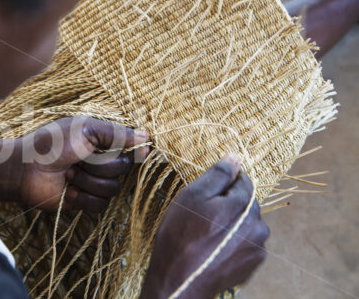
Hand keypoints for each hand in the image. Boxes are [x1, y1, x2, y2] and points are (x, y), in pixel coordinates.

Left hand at [20, 116, 148, 212]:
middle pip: (123, 170)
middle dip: (100, 165)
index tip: (141, 152)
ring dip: (88, 180)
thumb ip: (117, 133)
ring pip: (112, 189)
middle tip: (79, 159)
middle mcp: (100, 162)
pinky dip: (83, 197)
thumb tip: (146, 136)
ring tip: (69, 173)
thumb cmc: (53, 144)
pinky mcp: (84, 201)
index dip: (136, 152)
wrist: (26, 169)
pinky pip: (100, 205)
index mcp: (101, 142)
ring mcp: (92, 182)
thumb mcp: (86, 129)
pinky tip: (68, 190)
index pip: (130, 149)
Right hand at [141, 154, 268, 298]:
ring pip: (246, 224)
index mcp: (246, 206)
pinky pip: (245, 243)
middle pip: (246, 203)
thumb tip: (236, 157)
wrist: (180, 281)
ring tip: (206, 234)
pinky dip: (233, 241)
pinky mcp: (252, 265)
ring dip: (232, 223)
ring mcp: (257, 248)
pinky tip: (214, 247)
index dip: (224, 183)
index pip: (244, 181)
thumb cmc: (181, 236)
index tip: (206, 194)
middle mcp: (259, 226)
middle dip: (228, 204)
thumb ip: (217, 175)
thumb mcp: (193, 196)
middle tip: (202, 215)